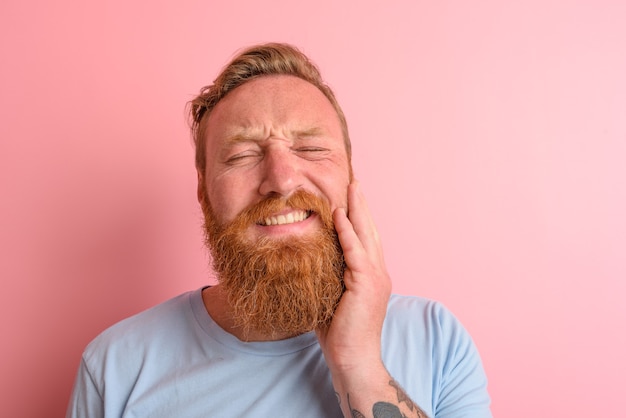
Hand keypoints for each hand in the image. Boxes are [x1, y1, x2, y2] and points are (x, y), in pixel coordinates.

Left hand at [316, 180, 391, 378]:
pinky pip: (355, 251)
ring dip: (357, 209)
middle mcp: (378, 273)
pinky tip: (339, 214)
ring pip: (366, 235)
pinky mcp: (367, 284)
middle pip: (370, 230)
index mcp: (370, 276)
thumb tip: (306, 259)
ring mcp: (375, 278)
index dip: (358, 217)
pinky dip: (348, 231)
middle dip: (361, 205)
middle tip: (355, 181)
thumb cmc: (338, 333)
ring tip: (351, 187)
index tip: (349, 196)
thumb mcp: (330, 297)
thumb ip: (325, 275)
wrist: (352, 359)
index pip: (365, 239)